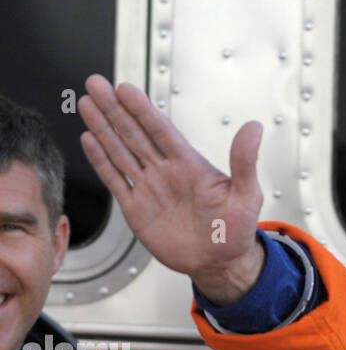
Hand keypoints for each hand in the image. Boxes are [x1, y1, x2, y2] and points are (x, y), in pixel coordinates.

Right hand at [78, 74, 265, 303]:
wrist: (221, 264)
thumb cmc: (235, 231)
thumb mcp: (246, 195)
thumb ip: (244, 161)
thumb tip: (254, 128)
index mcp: (189, 165)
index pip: (161, 130)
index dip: (142, 110)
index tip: (125, 90)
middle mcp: (166, 172)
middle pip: (135, 134)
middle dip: (114, 110)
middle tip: (97, 84)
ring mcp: (150, 189)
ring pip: (121, 152)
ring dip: (103, 129)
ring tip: (86, 104)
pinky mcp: (137, 209)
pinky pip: (116, 180)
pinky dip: (101, 161)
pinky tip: (90, 140)